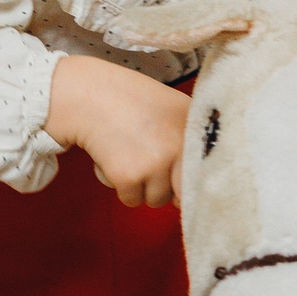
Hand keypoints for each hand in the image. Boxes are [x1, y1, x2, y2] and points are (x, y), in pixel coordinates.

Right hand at [47, 53, 189, 207]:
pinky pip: (132, 200)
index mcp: (193, 128)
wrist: (90, 96)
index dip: (192, 180)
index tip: (181, 180)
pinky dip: (122, 188)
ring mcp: (156, 163)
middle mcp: (180, 147)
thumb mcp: (173, 109)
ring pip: (157, 199)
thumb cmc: (130, 101)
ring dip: (143, 187)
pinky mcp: (130, 176)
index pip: (206, 173)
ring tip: (131, 158)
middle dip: (170, 189)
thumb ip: (189, 139)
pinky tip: (116, 161)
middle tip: (152, 168)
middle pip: (184, 193)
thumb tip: (198, 180)